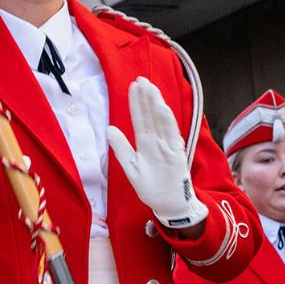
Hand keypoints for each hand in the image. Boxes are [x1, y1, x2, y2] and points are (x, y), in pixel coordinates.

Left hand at [108, 77, 206, 230]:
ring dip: (155, 104)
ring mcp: (167, 145)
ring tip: (150, 88)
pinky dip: (167, 121)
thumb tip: (108, 129)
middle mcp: (156, 141)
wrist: (167, 204)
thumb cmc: (150, 187)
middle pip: (150, 115)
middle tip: (141, 79)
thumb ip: (121, 148)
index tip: (133, 85)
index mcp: (145, 143)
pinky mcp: (176, 153)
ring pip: (160, 121)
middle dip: (146, 97)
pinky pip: (171, 134)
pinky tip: (162, 108)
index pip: (139, 118)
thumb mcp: (131, 167)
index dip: (136, 102)